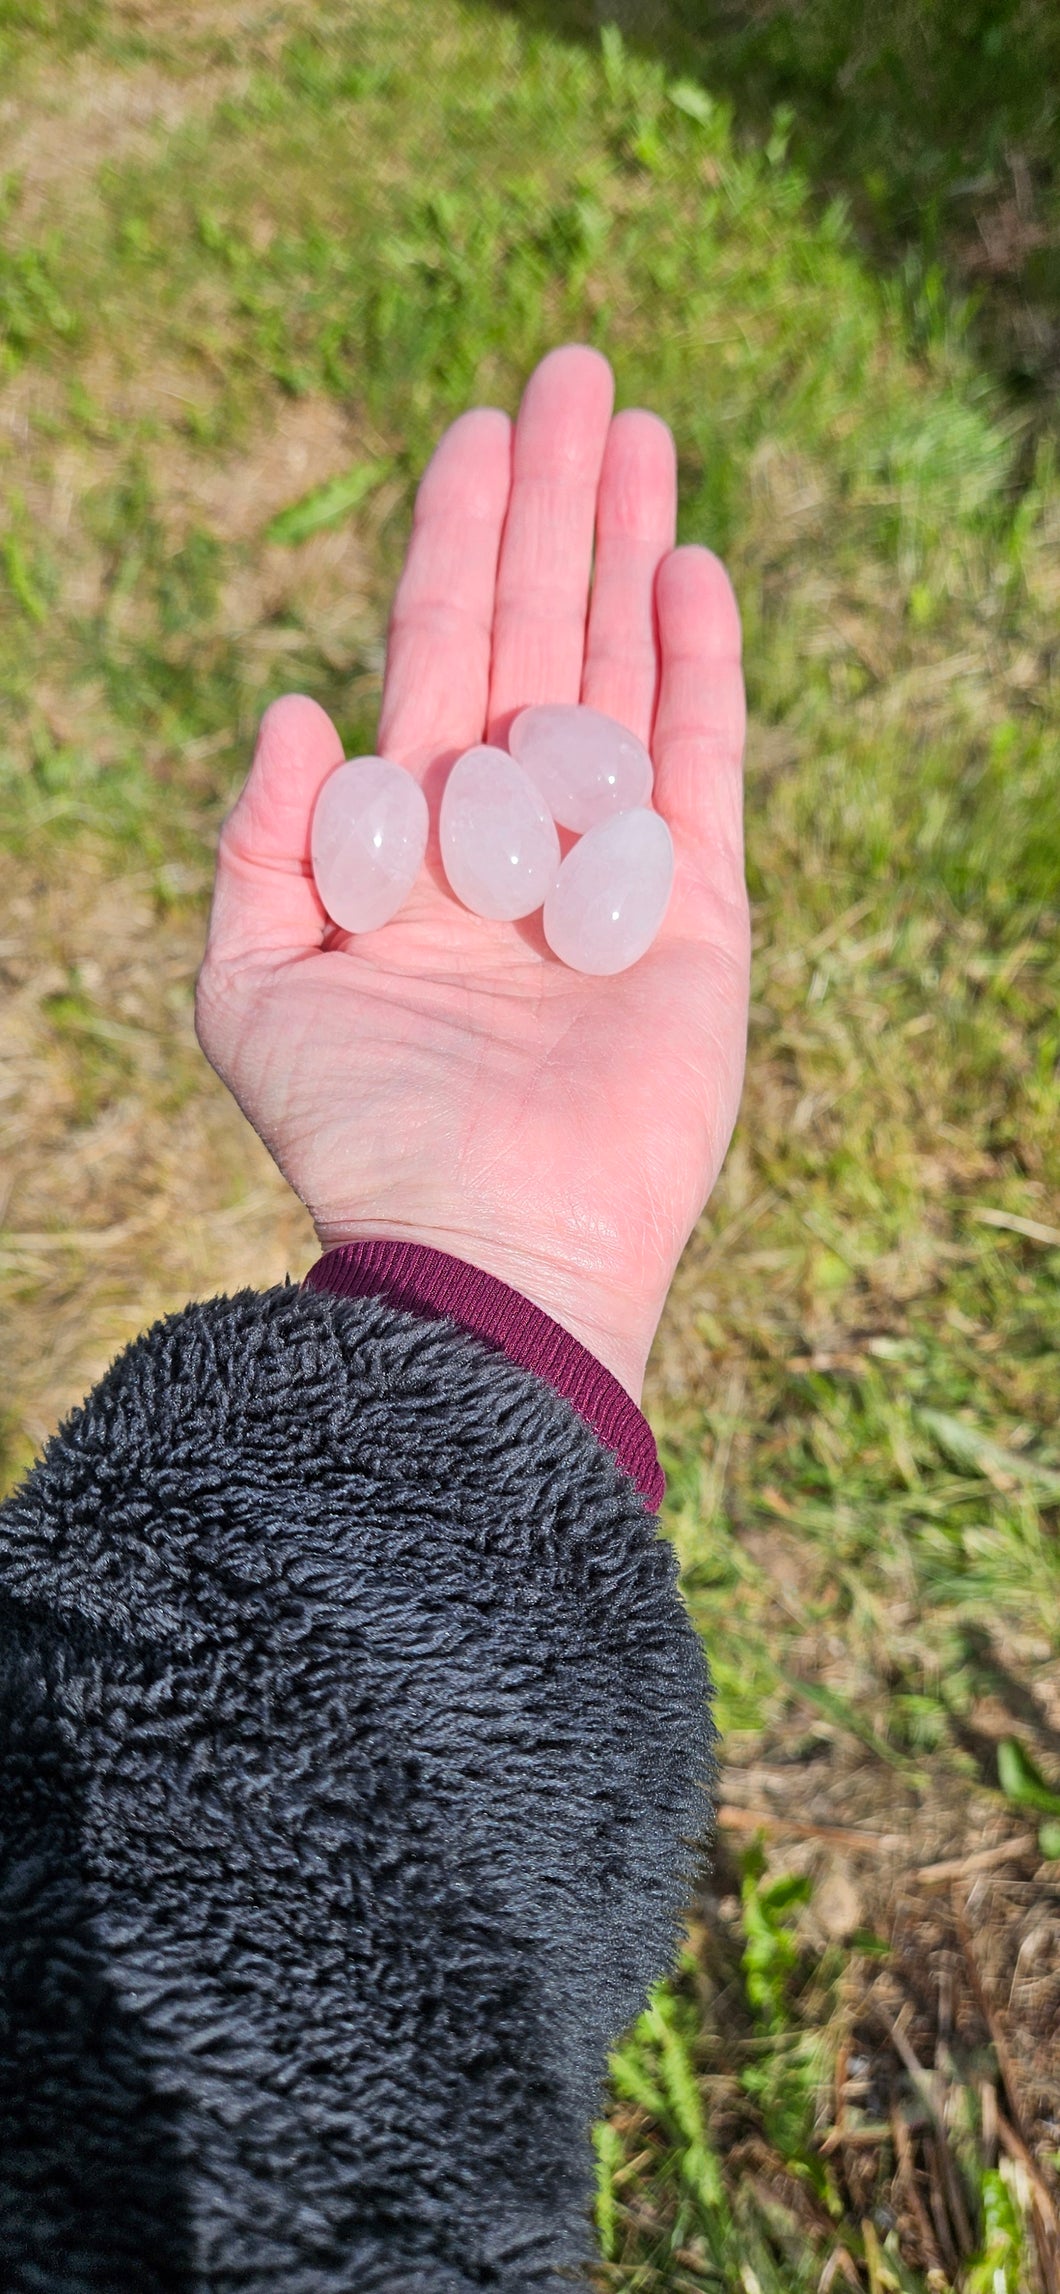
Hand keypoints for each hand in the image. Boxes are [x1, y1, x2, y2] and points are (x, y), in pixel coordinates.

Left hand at [195, 344, 748, 1404]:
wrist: (487, 1244)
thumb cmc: (355, 1132)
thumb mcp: (254, 985)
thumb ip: (266, 842)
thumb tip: (297, 703)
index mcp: (412, 838)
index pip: (438, 654)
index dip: (455, 542)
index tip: (478, 432)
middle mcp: (513, 833)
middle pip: (538, 633)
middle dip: (553, 505)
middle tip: (576, 371)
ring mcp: (607, 866)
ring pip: (622, 670)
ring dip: (628, 548)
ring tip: (642, 428)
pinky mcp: (695, 914)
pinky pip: (702, 765)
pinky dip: (699, 666)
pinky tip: (690, 567)